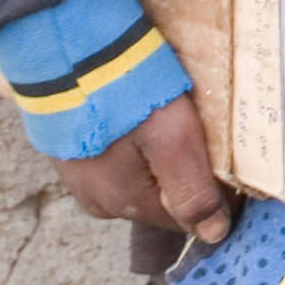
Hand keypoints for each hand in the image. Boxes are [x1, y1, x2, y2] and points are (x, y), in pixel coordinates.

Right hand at [55, 91, 234, 245]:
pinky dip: (130, 138)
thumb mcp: (173, 138)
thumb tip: (213, 237)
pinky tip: (134, 111)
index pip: (185, 219)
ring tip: (160, 114)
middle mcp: (97, 200)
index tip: (221, 154)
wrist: (63, 47)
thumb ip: (192, 191)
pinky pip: (114, 155)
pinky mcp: (70, 148)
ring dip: (155, 152)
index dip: (211, 191)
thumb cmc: (124, 92)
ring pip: (138, 175)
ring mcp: (78, 175)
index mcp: (123, 204)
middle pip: (160, 197)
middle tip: (192, 125)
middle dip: (181, 170)